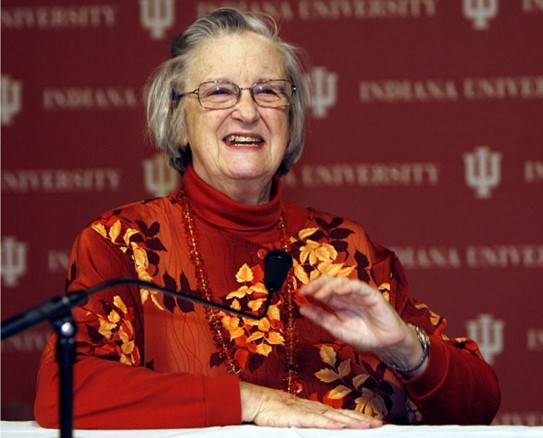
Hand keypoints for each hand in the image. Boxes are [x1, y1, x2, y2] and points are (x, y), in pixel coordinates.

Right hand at [240, 381, 381, 428]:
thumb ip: (310, 422)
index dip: (357, 418)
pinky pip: (316, 420)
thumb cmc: (273, 410)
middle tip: (380, 423)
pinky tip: (340, 425)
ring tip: (368, 425)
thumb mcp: (295, 418)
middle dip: (362, 420)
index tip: (373, 422)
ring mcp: (306, 412)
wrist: (257, 400)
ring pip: (334, 417)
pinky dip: (329, 423)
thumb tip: (324, 428)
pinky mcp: (297, 417)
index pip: (340, 414)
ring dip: (352, 422)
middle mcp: (314, 409)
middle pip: (342, 415)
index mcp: (314, 409)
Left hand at [299, 276, 426, 375]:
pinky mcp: (371, 294)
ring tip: (317, 293)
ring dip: (328, 286)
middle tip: (305, 291)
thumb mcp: (338, 329)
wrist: (387, 345)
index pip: (322, 290)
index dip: (311, 290)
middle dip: (316, 285)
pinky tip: (337, 290)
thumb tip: (302, 309)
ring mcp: (358, 294)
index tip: (299, 294)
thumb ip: (321, 318)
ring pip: (341, 282)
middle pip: (329, 283)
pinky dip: (346, 286)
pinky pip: (358, 286)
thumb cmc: (365, 336)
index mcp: (338, 303)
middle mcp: (346, 296)